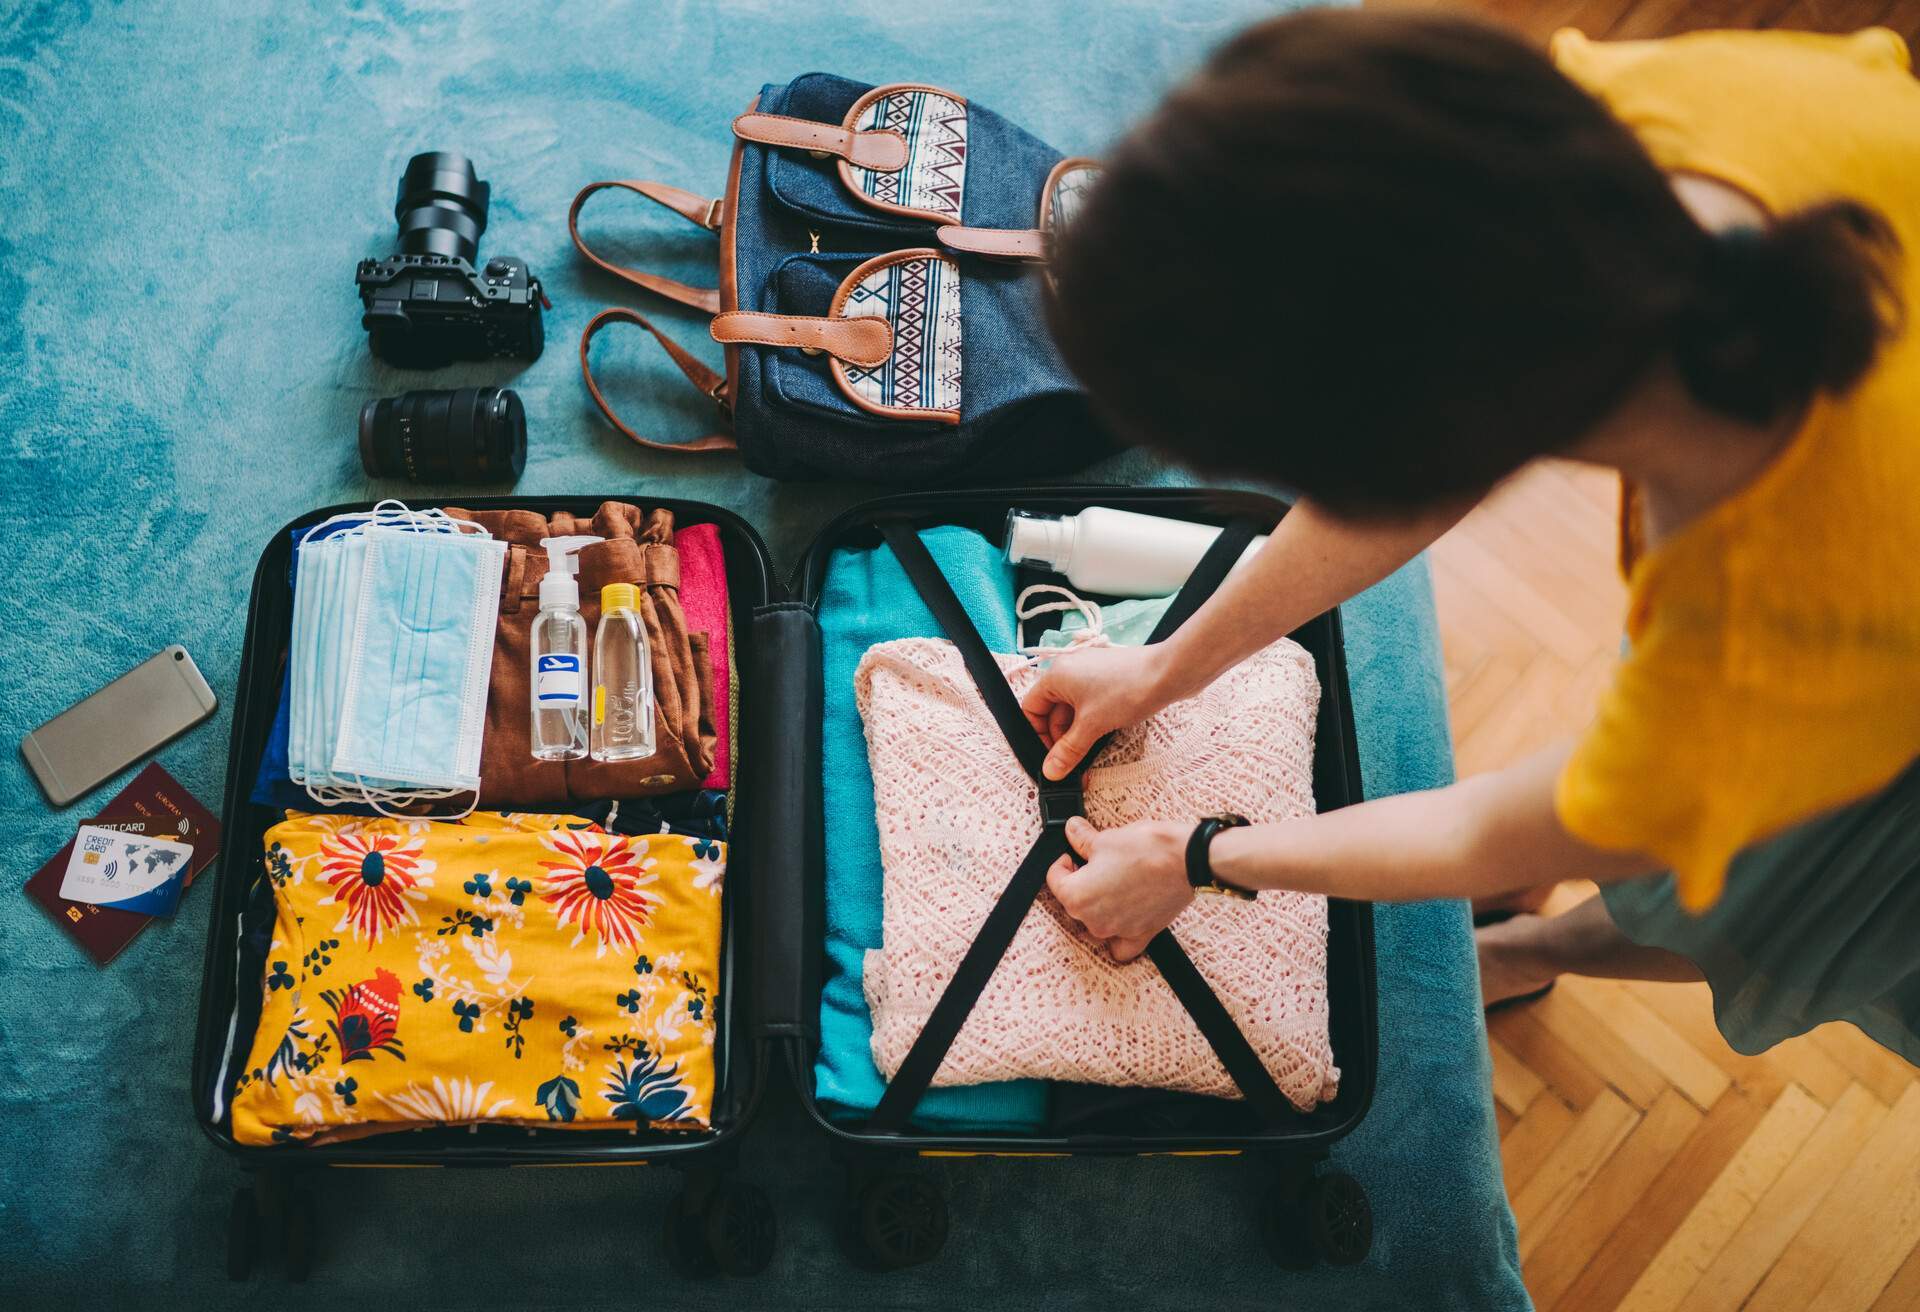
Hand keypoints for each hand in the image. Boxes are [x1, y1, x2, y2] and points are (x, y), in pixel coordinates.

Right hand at [1020, 644, 1182, 779]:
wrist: (1170, 673)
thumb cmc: (1128, 689)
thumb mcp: (1092, 726)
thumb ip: (1068, 751)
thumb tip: (1051, 771)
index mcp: (1056, 675)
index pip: (1031, 709)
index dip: (1037, 735)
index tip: (1050, 757)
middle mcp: (1069, 671)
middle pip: (1052, 712)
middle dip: (1061, 739)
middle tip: (1073, 763)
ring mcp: (1089, 674)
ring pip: (1073, 711)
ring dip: (1078, 734)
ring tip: (1089, 754)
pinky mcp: (1107, 679)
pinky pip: (1090, 704)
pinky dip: (1092, 723)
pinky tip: (1102, 738)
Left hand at [1045, 816, 1192, 962]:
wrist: (1188, 860)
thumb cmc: (1149, 850)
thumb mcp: (1106, 838)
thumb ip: (1082, 840)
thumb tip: (1072, 831)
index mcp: (1078, 896)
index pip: (1054, 879)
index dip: (1062, 861)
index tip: (1072, 853)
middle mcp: (1093, 920)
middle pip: (1073, 902)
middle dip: (1079, 881)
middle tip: (1094, 862)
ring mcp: (1117, 931)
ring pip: (1094, 923)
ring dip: (1096, 906)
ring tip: (1112, 882)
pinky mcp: (1140, 935)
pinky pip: (1119, 946)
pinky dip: (1116, 936)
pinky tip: (1120, 919)